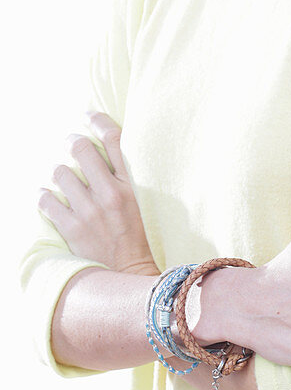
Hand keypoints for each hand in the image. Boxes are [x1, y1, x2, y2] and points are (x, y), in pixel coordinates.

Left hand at [38, 111, 159, 275]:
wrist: (131, 274)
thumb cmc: (142, 236)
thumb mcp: (147, 202)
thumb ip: (132, 177)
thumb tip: (112, 151)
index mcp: (132, 185)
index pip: (115, 140)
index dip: (99, 121)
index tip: (89, 114)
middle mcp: (110, 194)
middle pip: (83, 150)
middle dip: (74, 142)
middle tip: (72, 143)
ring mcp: (89, 212)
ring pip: (61, 173)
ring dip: (61, 172)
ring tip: (64, 176)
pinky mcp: (73, 229)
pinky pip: (47, 202)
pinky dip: (44, 196)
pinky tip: (47, 195)